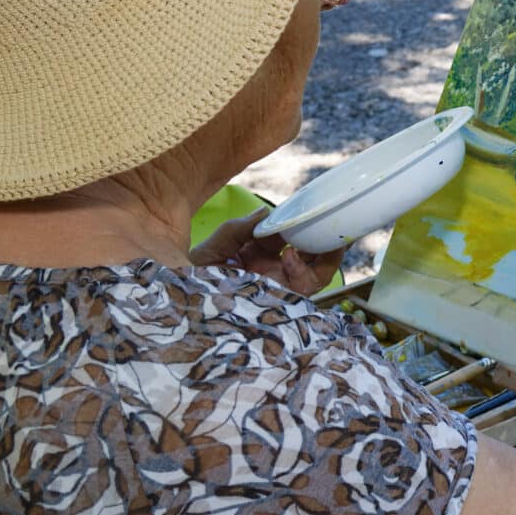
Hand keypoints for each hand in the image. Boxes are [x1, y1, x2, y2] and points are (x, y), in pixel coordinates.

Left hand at [191, 208, 345, 292]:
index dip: (308, 226)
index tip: (316, 211)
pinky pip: (302, 290)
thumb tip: (267, 212)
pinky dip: (303, 272)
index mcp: (261, 255)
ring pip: (315, 276)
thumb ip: (240, 228)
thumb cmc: (195, 275)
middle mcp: (273, 272)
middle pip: (313, 259)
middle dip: (327, 244)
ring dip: (322, 257)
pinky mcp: (277, 303)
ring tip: (317, 241)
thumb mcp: (217, 244)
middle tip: (332, 227)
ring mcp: (277, 289)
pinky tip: (290, 256)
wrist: (183, 302)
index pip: (293, 239)